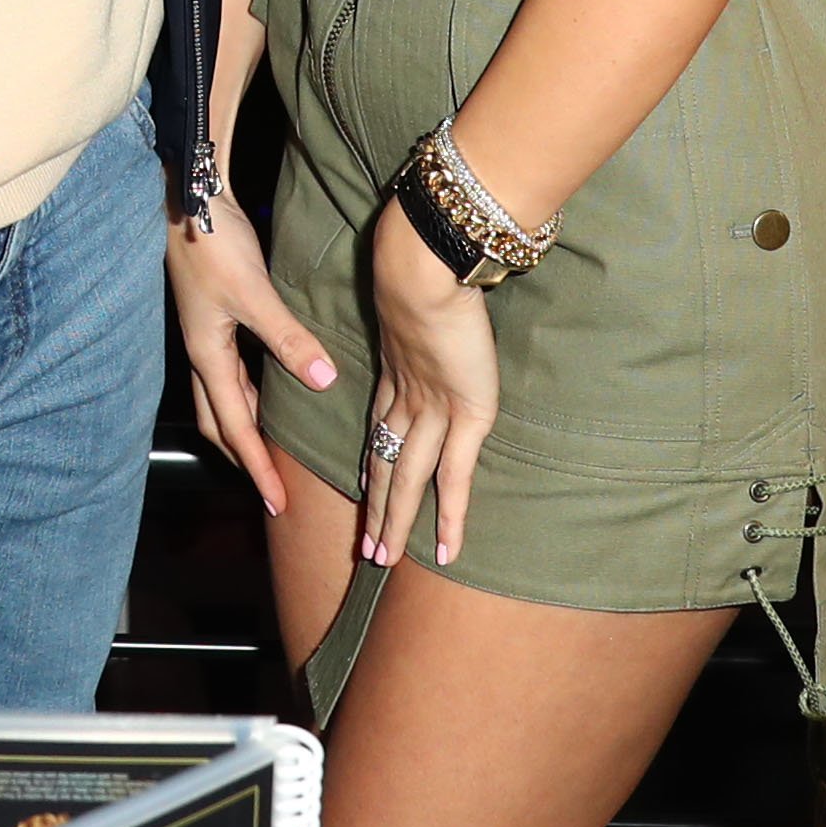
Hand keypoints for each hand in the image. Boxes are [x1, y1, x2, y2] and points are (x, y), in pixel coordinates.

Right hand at [168, 200, 338, 515]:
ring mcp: (206, 336)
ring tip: (274, 450)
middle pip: (221, 422)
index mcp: (208, 357)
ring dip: (246, 428)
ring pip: (225, 399)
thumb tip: (322, 380)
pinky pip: (232, 373)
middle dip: (245, 458)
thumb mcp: (253, 293)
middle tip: (273, 489)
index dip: (257, 468)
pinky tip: (272, 388)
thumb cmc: (212, 243)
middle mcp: (203, 354)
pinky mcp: (215, 317)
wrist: (188, 196)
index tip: (277, 505)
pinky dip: (250, 394)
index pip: (236, 429)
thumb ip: (287, 338)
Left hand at [360, 202, 502, 570]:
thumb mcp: (423, 293)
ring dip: (395, 522)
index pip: (380, 426)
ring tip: (384, 559)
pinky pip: (454, 479)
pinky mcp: (463, 418)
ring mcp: (433, 412)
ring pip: (408, 479)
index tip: (363, 484)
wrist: (425, 267)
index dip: (372, 458)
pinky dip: (451, 517)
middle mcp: (407, 398)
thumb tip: (439, 299)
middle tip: (365, 545)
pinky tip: (447, 549)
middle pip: (385, 462)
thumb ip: (429, 309)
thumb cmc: (428, 268)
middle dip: (375, 505)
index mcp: (397, 371)